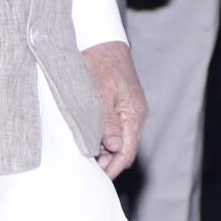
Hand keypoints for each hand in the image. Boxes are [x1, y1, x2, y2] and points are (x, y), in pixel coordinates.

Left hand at [83, 40, 147, 175]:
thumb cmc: (99, 64)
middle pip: (125, 149)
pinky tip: (89, 140)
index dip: (113, 169)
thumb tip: (114, 147)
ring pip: (120, 140)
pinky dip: (105, 138)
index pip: (127, 152)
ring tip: (84, 157)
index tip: (98, 179)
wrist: (103, 41)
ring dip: (105, 151)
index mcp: (134, 114)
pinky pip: (117, 129)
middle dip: (108, 162)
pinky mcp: (123, 105)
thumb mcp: (100, 94)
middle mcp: (136, 115)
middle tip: (86, 170)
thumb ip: (108, 122)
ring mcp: (131, 110)